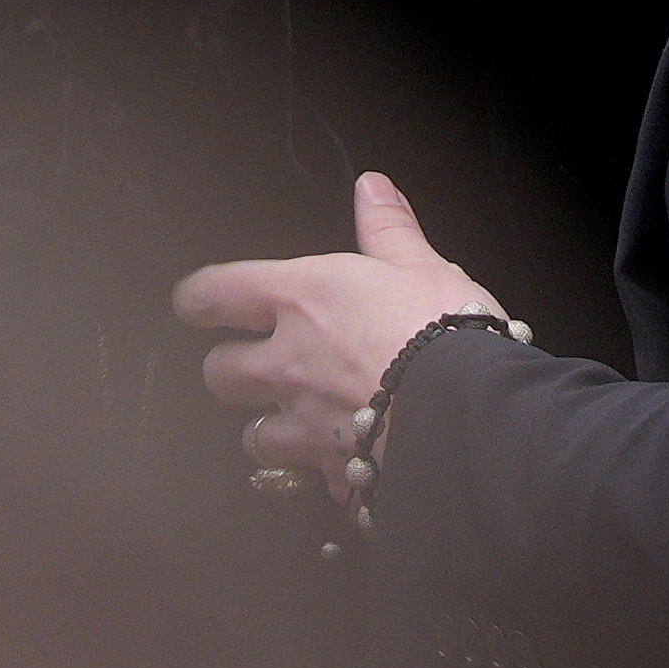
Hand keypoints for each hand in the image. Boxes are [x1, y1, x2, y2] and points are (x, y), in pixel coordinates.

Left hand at [176, 173, 500, 500]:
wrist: (471, 417)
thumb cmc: (446, 332)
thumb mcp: (421, 265)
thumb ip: (389, 228)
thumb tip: (371, 187)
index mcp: (302, 299)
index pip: (216, 294)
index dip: (198, 298)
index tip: (197, 303)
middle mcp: (289, 363)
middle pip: (219, 372)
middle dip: (230, 369)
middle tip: (252, 365)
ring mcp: (306, 425)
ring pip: (253, 436)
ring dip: (268, 430)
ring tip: (291, 424)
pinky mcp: (335, 475)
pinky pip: (310, 481)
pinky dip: (322, 475)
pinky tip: (343, 467)